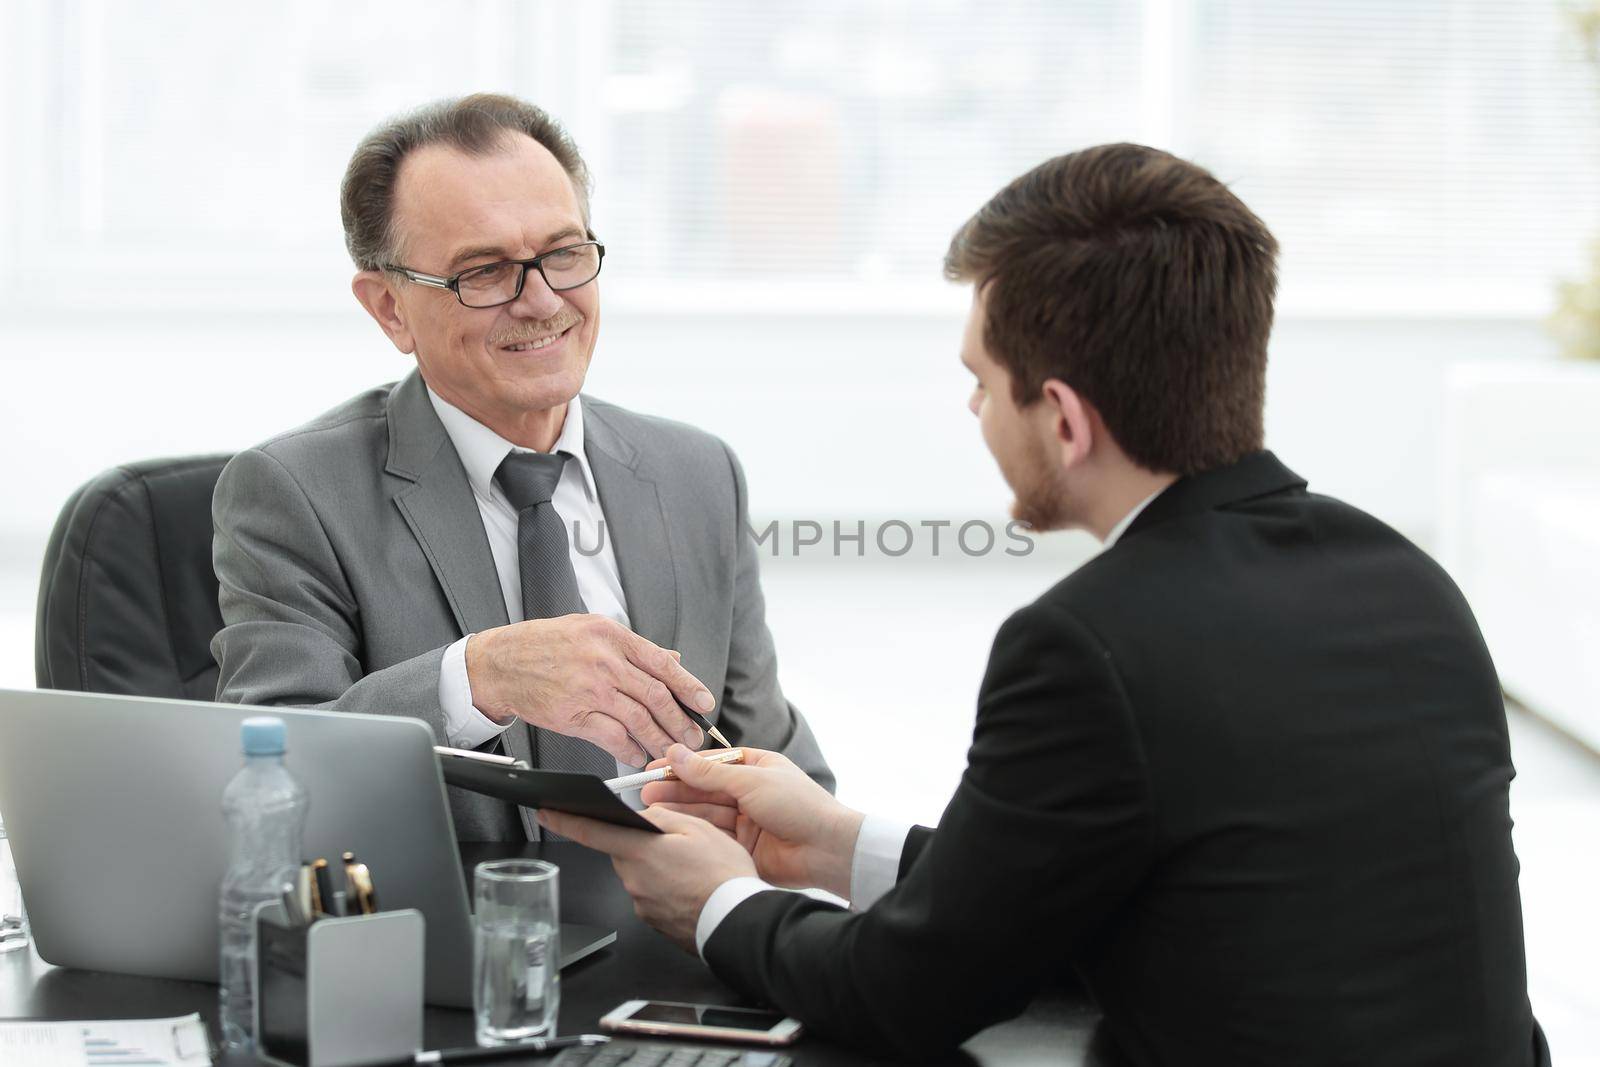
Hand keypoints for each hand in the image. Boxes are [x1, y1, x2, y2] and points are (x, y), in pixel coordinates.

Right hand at [466, 614, 712, 763]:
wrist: (501, 662)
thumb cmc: (544, 644)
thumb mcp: (590, 629)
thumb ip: (632, 647)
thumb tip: (672, 657)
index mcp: (611, 635)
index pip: (662, 662)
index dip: (688, 685)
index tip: (705, 703)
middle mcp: (603, 661)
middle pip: (655, 694)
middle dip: (680, 719)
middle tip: (693, 736)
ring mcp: (588, 689)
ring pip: (638, 718)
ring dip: (660, 738)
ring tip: (672, 751)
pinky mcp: (572, 716)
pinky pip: (611, 737)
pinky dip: (630, 749)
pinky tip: (639, 755)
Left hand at [536, 806, 755, 951]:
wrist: (738, 922)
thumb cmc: (723, 876)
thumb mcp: (699, 830)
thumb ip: (664, 819)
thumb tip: (644, 818)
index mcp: (640, 852)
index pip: (592, 832)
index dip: (565, 821)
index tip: (546, 812)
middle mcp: (634, 881)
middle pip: (622, 853)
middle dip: (639, 845)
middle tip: (675, 845)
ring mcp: (642, 904)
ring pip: (639, 875)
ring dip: (656, 868)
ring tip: (691, 869)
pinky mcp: (654, 922)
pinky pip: (651, 896)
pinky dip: (666, 889)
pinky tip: (690, 888)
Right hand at [641, 745, 863, 898]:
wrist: (826, 849)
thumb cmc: (800, 806)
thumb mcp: (751, 781)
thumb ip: (709, 773)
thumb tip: (677, 754)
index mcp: (756, 767)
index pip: (710, 763)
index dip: (681, 765)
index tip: (654, 767)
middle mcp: (749, 792)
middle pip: (704, 789)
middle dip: (675, 789)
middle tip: (644, 790)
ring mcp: (745, 820)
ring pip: (704, 812)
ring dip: (679, 809)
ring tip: (651, 807)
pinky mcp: (741, 847)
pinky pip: (711, 835)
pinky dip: (691, 830)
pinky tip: (670, 827)